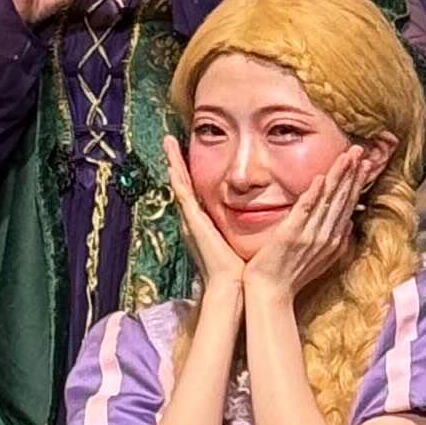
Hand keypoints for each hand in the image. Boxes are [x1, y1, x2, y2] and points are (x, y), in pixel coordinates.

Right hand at [165, 138, 245, 296]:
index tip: (185, 153)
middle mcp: (194, 218)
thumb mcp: (239, 239)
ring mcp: (191, 219)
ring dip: (173, 162)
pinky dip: (177, 178)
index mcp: (204, 222)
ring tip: (167, 142)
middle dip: (175, 161)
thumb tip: (258, 215)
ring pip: (179, 183)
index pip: (194, 190)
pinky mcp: (193, 222)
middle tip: (169, 140)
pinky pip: (183, 195)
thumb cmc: (238, 267)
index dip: (188, 170)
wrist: (231, 285)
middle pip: (182, 182)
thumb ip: (242, 226)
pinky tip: (172, 163)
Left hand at [244, 157, 361, 304]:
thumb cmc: (291, 278)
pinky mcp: (291, 234)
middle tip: (359, 150)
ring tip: (347, 156)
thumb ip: (337, 242)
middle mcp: (326, 235)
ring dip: (339, 176)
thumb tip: (350, 224)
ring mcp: (309, 234)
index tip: (363, 164)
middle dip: (352, 173)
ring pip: (329, 200)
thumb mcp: (321, 261)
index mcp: (332, 240)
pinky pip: (305, 210)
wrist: (271, 293)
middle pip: (342, 198)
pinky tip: (321, 177)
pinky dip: (314, 194)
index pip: (347, 205)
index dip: (356, 183)